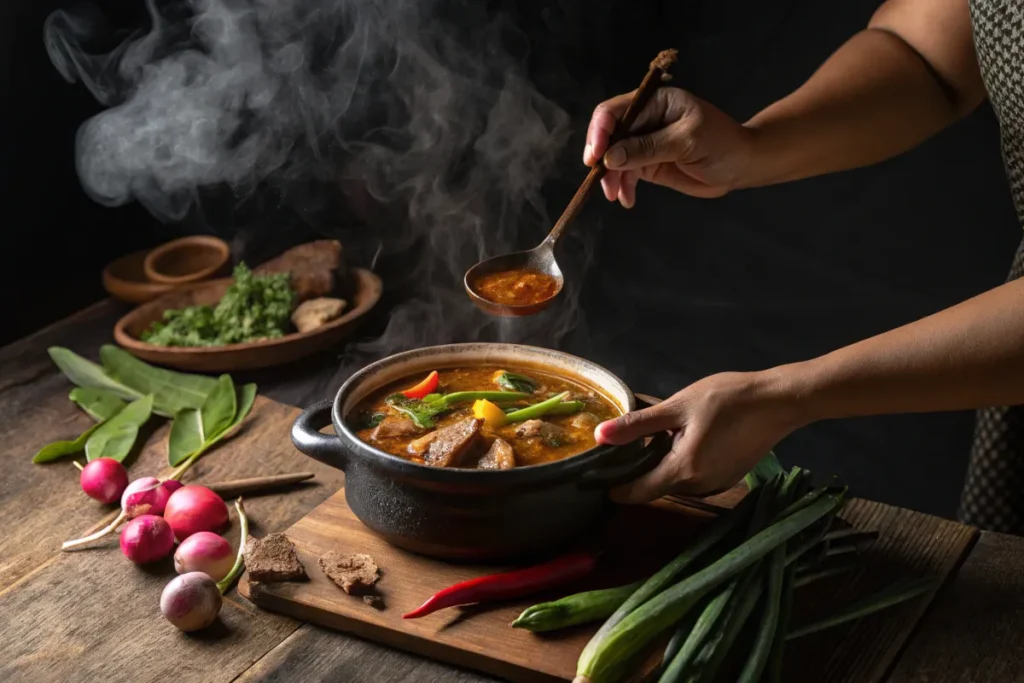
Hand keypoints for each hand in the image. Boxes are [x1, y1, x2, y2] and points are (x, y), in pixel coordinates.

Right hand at [583, 87, 756, 206]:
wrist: (741, 166)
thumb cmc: (722, 144)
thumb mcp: (687, 141)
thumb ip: (648, 148)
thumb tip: (611, 157)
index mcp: (655, 102)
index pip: (616, 111)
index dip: (600, 131)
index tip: (595, 157)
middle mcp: (646, 120)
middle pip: (610, 135)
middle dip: (602, 158)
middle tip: (603, 181)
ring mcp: (645, 143)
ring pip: (614, 158)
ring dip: (611, 177)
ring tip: (614, 195)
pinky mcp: (648, 164)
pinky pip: (626, 174)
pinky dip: (622, 187)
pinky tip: (626, 200)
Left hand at [594, 371, 806, 502]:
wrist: (777, 401)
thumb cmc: (726, 399)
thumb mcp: (677, 407)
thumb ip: (638, 425)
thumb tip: (600, 436)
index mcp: (683, 470)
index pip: (640, 492)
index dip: (618, 489)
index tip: (598, 480)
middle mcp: (700, 486)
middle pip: (658, 487)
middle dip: (640, 472)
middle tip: (623, 448)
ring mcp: (717, 485)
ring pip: (677, 482)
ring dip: (663, 468)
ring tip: (652, 440)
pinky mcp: (729, 478)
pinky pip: (695, 478)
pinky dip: (683, 466)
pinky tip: (682, 442)